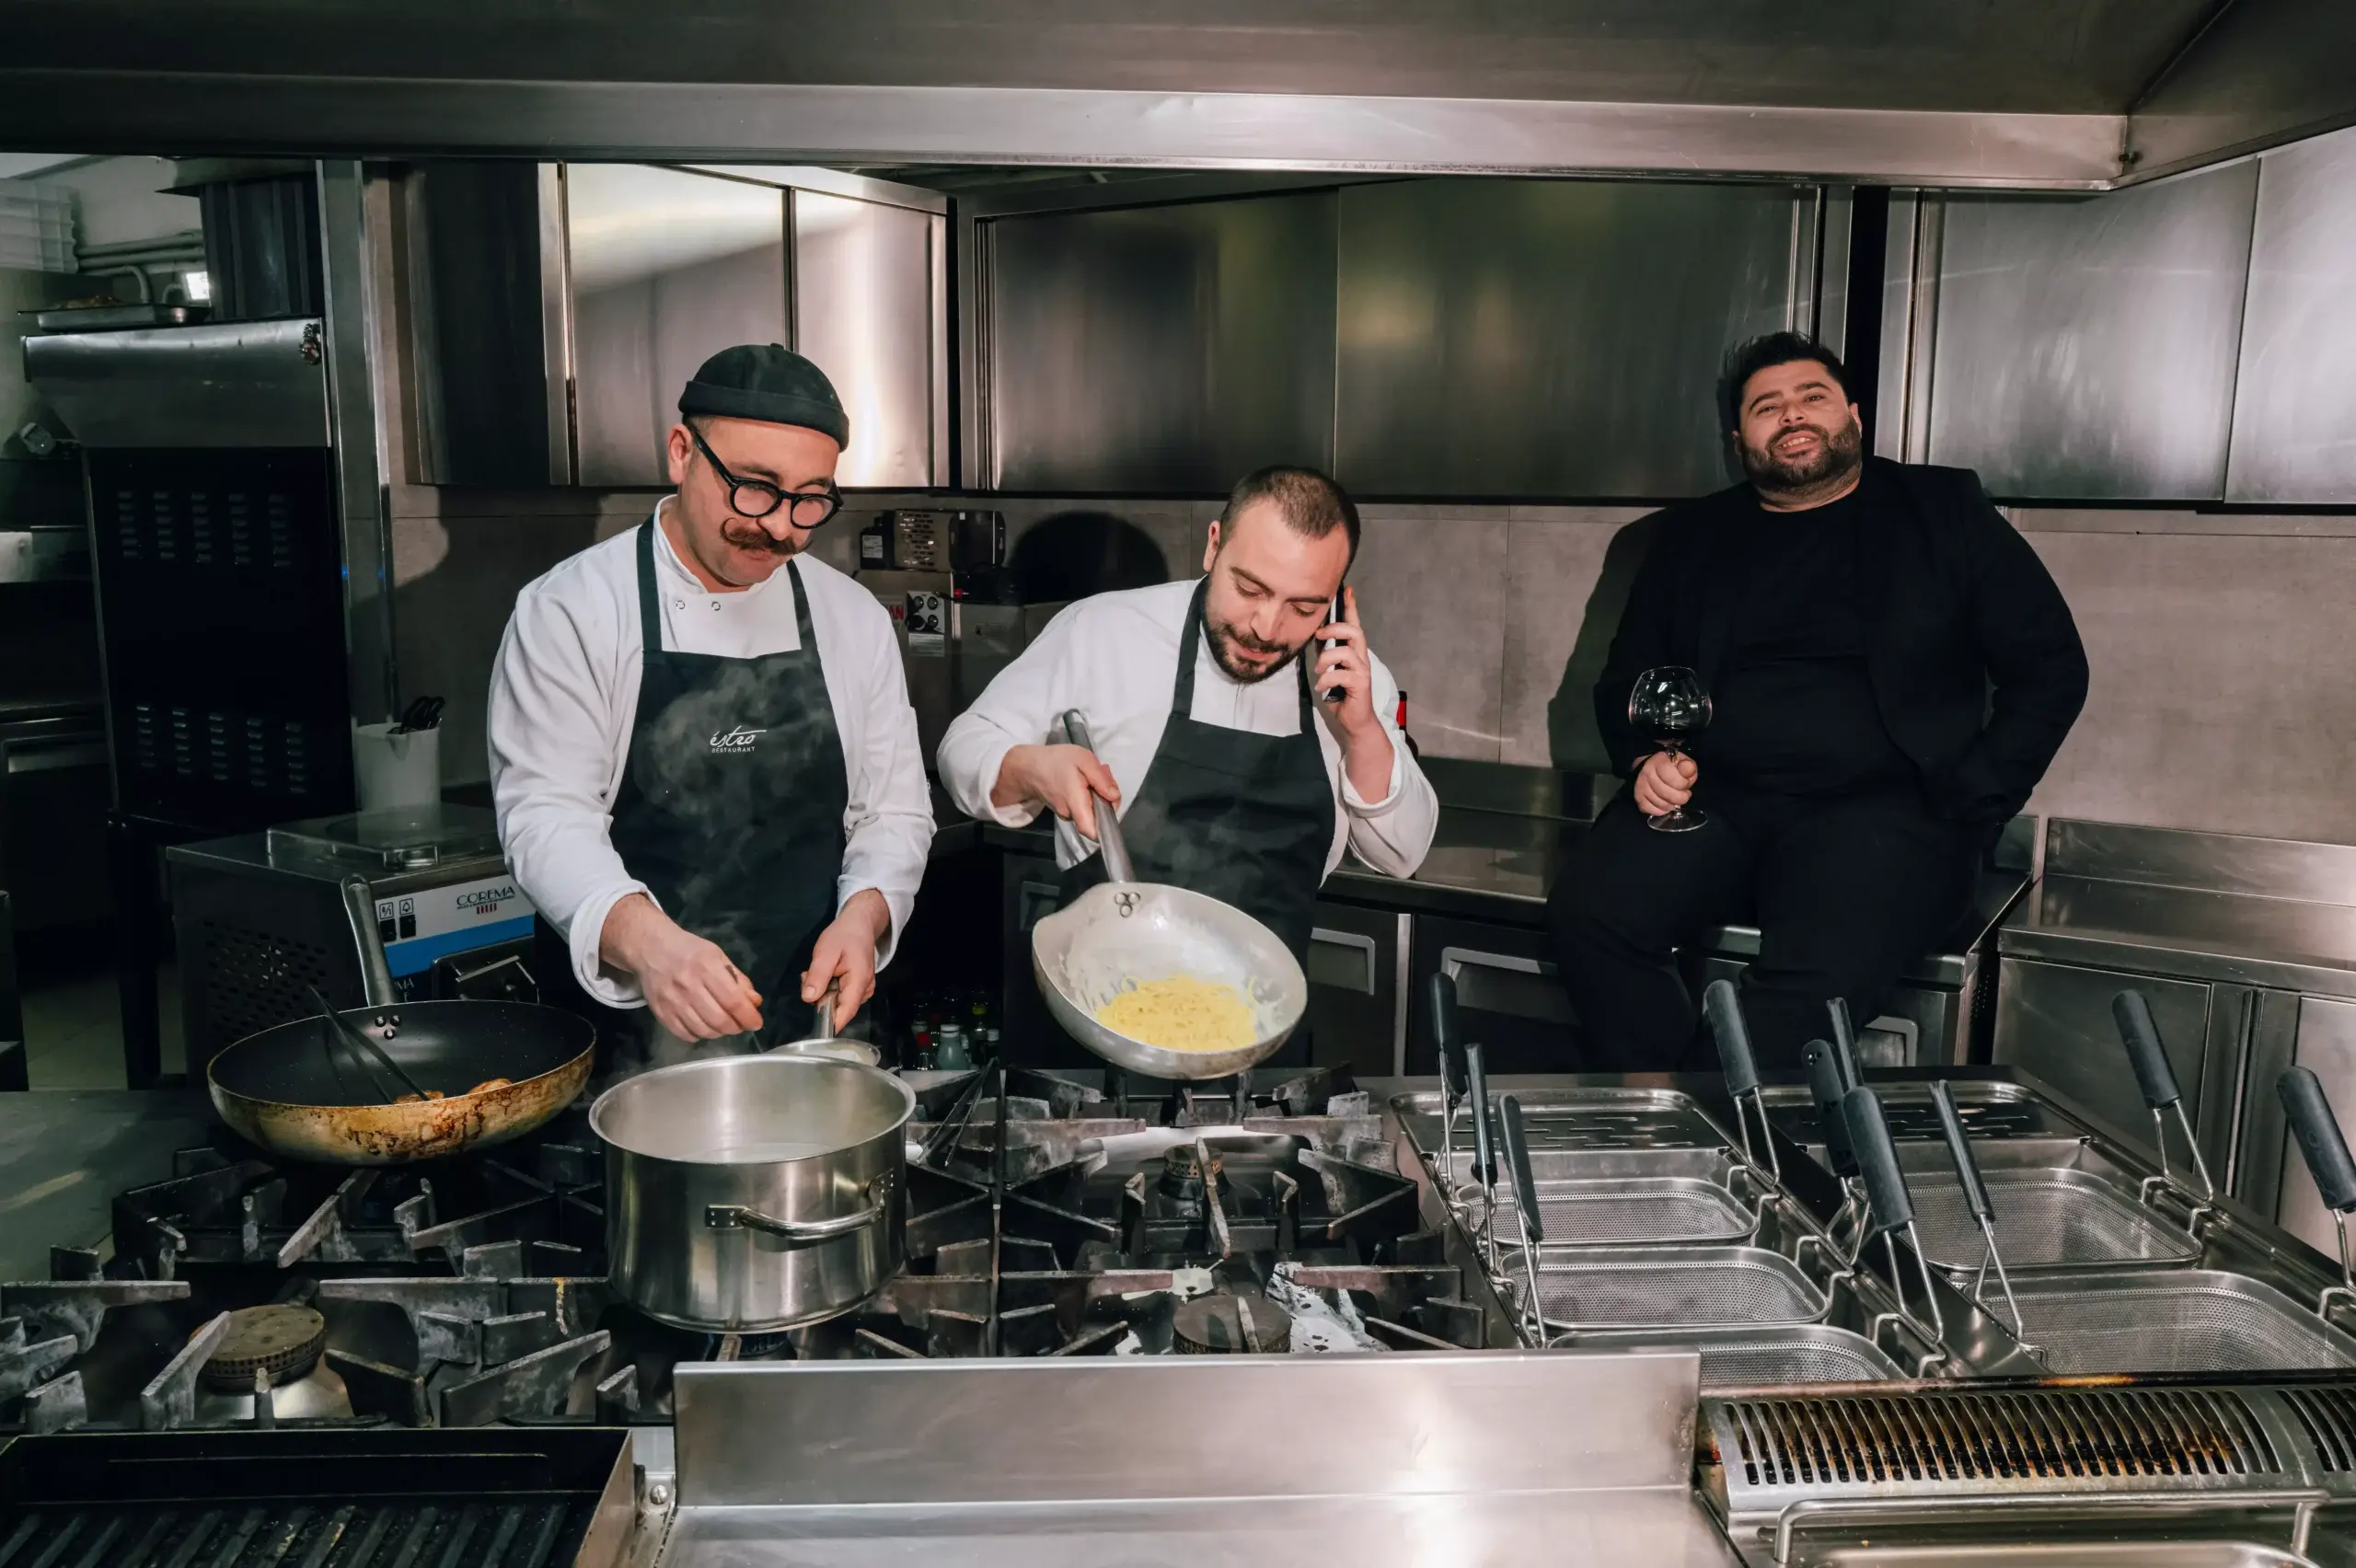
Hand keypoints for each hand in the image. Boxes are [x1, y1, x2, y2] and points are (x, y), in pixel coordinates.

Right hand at [599, 893, 763, 1041]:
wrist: (651, 949)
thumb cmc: (690, 951)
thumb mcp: (718, 956)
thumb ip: (738, 979)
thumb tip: (755, 1002)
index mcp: (706, 967)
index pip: (733, 1000)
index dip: (748, 1016)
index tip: (756, 1023)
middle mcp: (688, 985)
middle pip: (719, 1020)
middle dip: (735, 1027)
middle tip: (739, 1025)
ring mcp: (672, 1001)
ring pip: (703, 1030)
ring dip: (718, 1033)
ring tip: (722, 1025)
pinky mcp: (660, 1012)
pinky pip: (684, 1034)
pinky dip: (698, 1035)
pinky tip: (703, 1026)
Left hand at [802, 888, 890, 1023]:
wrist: (860, 923)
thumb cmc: (844, 935)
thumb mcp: (826, 952)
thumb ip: (818, 975)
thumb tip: (808, 999)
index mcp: (859, 981)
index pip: (846, 1012)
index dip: (830, 1023)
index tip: (813, 1026)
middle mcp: (865, 990)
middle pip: (840, 1008)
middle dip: (820, 999)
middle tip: (807, 977)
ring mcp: (862, 989)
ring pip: (838, 1003)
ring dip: (822, 992)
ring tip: (814, 972)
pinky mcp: (857, 987)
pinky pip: (840, 996)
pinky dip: (828, 988)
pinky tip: (823, 974)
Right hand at [991, 742, 1120, 841]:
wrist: (1028, 766)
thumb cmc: (1056, 761)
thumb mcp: (1084, 760)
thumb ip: (1101, 780)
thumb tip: (1115, 797)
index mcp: (1076, 803)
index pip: (1092, 831)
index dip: (1106, 826)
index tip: (1111, 804)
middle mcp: (1070, 814)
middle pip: (1096, 817)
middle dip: (1105, 799)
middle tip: (1101, 775)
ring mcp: (1066, 814)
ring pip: (1090, 810)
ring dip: (1096, 794)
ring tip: (1089, 774)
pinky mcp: (1063, 810)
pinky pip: (1082, 806)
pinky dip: (1087, 794)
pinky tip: (1082, 778)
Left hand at [1313, 588, 1393, 801]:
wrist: (1354, 722)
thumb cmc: (1341, 695)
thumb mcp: (1328, 670)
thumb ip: (1324, 654)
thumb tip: (1314, 637)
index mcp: (1353, 653)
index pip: (1354, 625)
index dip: (1351, 608)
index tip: (1347, 589)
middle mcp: (1361, 659)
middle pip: (1355, 632)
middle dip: (1335, 628)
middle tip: (1318, 636)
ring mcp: (1362, 671)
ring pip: (1346, 652)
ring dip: (1326, 659)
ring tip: (1319, 671)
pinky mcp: (1360, 685)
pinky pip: (1341, 674)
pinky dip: (1326, 679)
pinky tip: (1322, 688)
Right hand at [1633, 750, 1697, 816]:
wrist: (1651, 767)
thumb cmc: (1671, 766)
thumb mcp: (1683, 762)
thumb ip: (1688, 767)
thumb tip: (1688, 769)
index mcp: (1658, 761)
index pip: (1672, 778)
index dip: (1683, 784)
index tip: (1686, 783)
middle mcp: (1646, 773)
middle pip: (1667, 794)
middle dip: (1681, 797)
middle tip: (1684, 794)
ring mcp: (1640, 787)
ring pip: (1661, 804)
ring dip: (1672, 804)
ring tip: (1676, 798)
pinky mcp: (1639, 798)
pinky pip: (1654, 811)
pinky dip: (1663, 810)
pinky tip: (1667, 803)